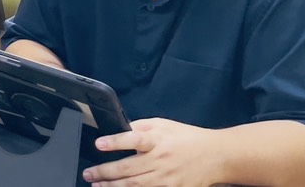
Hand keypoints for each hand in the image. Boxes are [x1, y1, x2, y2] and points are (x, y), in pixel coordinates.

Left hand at [84, 118, 222, 186]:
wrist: (216, 156)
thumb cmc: (188, 138)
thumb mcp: (164, 125)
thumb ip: (142, 127)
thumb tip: (122, 129)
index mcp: (158, 140)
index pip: (133, 140)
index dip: (115, 142)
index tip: (99, 144)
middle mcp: (161, 160)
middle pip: (129, 168)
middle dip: (105, 172)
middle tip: (89, 173)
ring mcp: (167, 178)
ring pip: (136, 185)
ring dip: (114, 186)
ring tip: (97, 185)